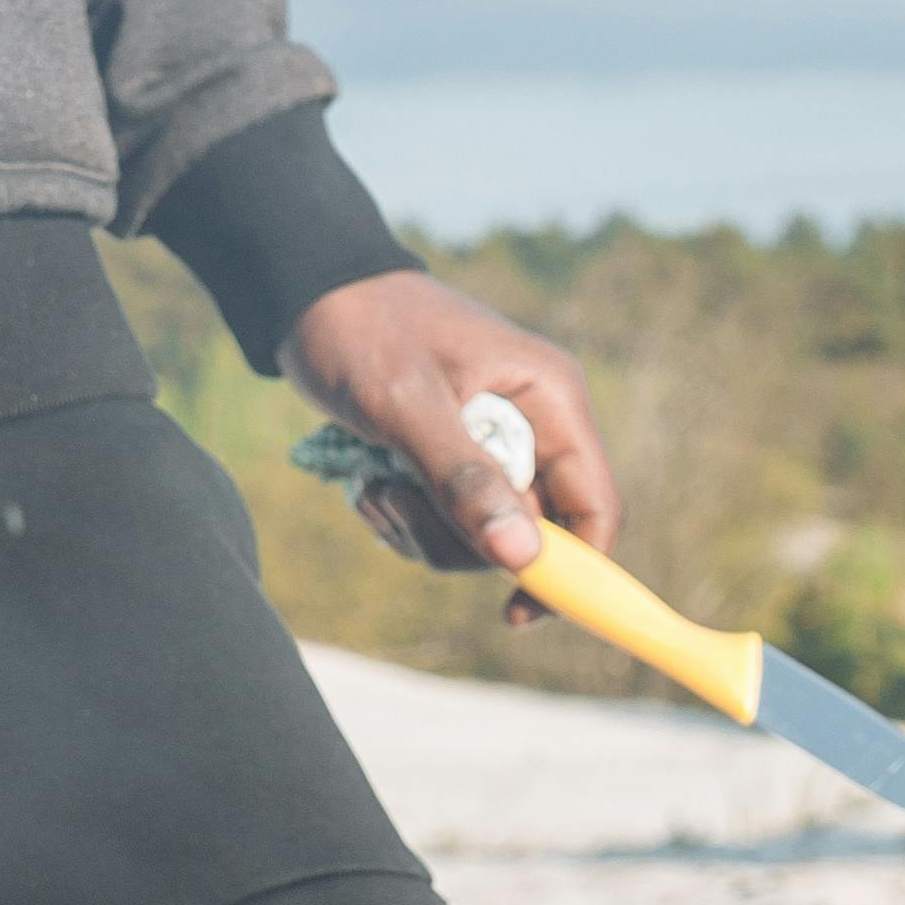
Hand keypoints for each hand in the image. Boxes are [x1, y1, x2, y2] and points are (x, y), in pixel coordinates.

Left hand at [281, 271, 620, 580]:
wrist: (309, 294)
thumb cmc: (361, 331)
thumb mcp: (406, 404)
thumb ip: (464, 479)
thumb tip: (523, 559)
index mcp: (548, 398)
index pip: (594, 506)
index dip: (572, 570)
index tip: (517, 610)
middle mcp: (533, 426)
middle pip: (530, 535)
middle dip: (459, 538)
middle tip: (396, 500)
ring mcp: (492, 445)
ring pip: (481, 537)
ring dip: (422, 528)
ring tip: (374, 483)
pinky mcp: (452, 459)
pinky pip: (445, 524)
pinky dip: (405, 518)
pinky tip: (369, 481)